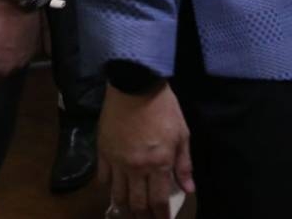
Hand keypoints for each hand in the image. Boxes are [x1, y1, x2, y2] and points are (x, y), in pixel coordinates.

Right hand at [100, 83, 194, 218]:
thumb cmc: (164, 107)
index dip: (160, 216)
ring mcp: (116, 162)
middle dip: (142, 217)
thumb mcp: (182, 132)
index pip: (158, 200)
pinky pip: (102, 178)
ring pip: (117, 195)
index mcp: (159, 163)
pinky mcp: (102, 152)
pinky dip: (107, 187)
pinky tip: (112, 188)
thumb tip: (189, 189)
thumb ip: (184, 163)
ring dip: (124, 206)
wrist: (135, 85)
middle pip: (136, 203)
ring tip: (129, 211)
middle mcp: (136, 168)